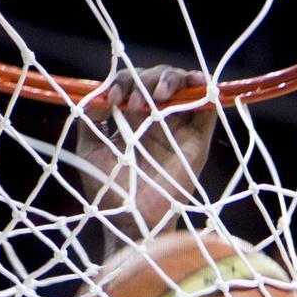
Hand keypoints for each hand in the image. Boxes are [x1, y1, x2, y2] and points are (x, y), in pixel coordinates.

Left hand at [76, 66, 215, 250]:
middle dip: (145, 79)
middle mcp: (156, 120)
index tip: (112, 99)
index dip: (123, 82)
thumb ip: (89, 122)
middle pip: (157, 79)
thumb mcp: (89, 151)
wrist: (130, 217)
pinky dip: (203, 88)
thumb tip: (97, 96)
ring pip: (183, 86)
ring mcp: (178, 127)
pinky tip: (194, 84)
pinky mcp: (197, 138)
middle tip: (134, 103)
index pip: (133, 84)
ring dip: (171, 79)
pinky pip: (207, 105)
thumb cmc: (108, 190)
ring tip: (158, 95)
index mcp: (132, 122)